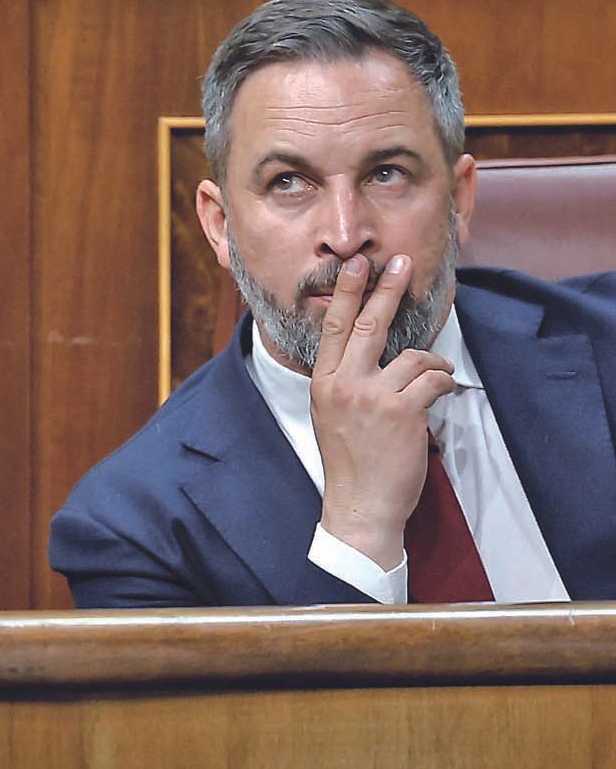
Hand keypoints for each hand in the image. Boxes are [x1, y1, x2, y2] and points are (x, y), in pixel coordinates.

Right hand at [310, 254, 454, 569]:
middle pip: (369, 325)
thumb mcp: (332, 415)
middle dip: (387, 289)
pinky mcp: (402, 412)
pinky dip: (445, 383)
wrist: (360, 505)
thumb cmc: (351, 463)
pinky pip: (433, 380)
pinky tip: (444, 393)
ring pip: (413, 356)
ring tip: (438, 375)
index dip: (348, 293)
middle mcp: (343, 385)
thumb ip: (344, 382)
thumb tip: (370, 352)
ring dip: (433, 363)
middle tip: (400, 262)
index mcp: (323, 384)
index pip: (334, 328)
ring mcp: (372, 398)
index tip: (357, 266)